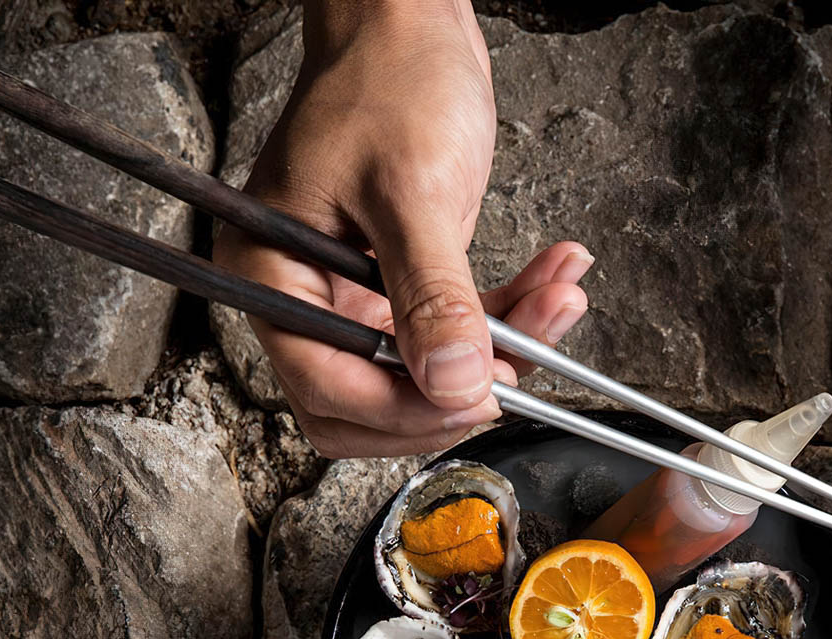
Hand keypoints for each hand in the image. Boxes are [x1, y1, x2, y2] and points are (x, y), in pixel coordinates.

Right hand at [215, 2, 591, 457]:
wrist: (409, 19)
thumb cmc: (387, 79)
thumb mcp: (413, 190)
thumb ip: (432, 296)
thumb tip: (456, 384)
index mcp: (273, 276)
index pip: (328, 387)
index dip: (403, 407)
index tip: (474, 396)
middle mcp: (308, 296)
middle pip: (371, 403)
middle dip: (454, 391)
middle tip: (519, 365)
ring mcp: (355, 294)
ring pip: (427, 374)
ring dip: (502, 352)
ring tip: (557, 301)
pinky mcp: (403, 283)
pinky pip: (459, 331)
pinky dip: (511, 318)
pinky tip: (554, 282)